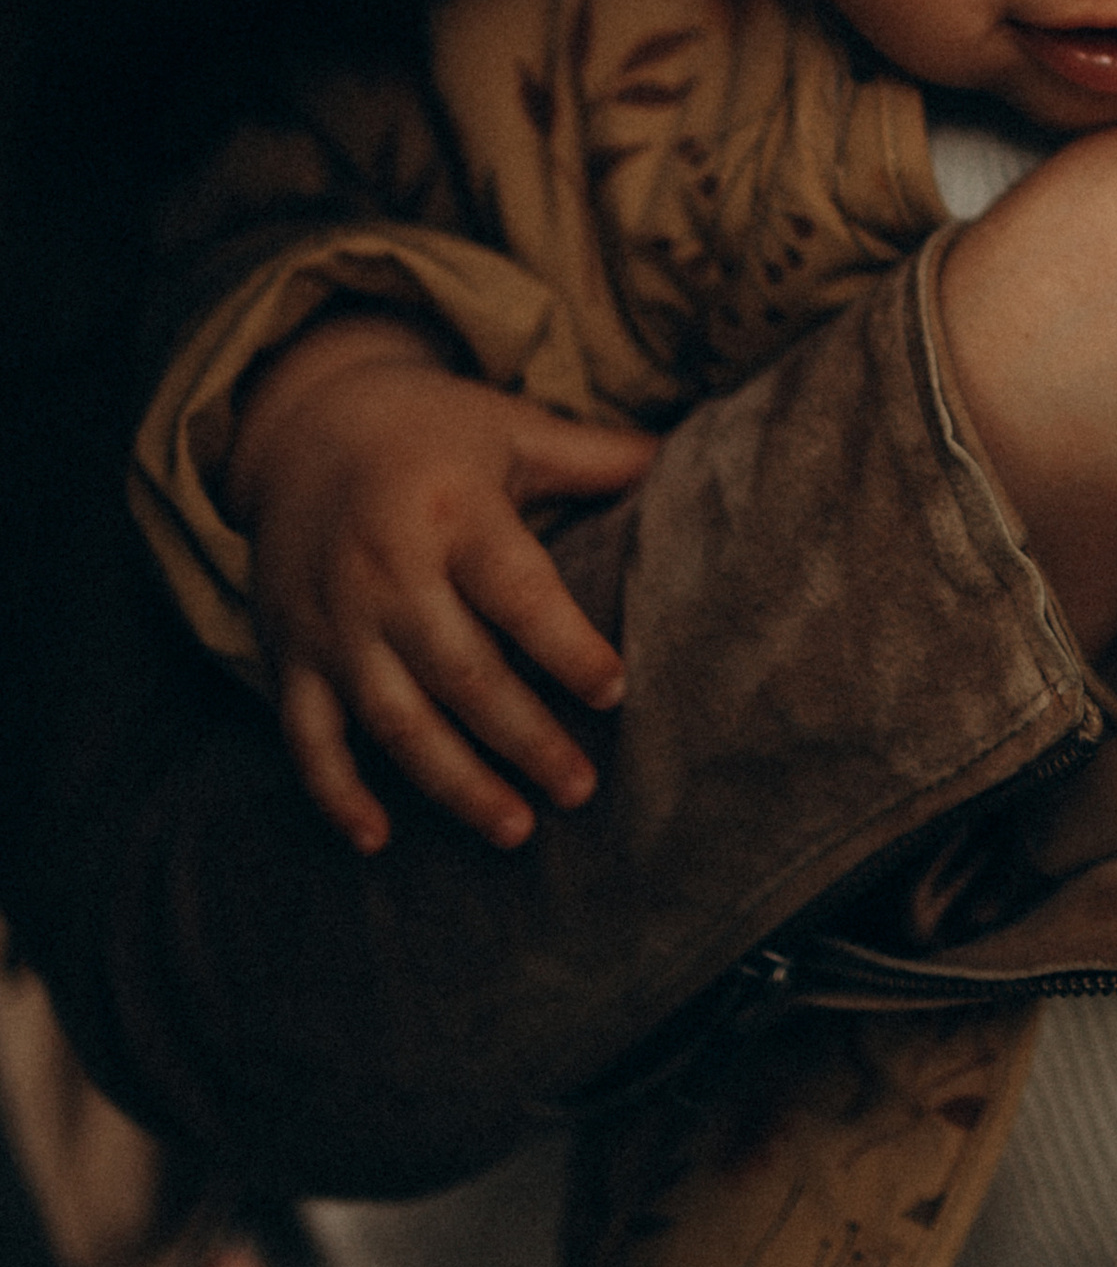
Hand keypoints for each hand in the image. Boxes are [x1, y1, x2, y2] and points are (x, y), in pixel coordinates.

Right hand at [222, 314, 655, 854]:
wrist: (298, 426)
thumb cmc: (429, 430)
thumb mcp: (507, 429)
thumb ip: (590, 456)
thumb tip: (676, 456)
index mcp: (451, 511)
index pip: (515, 590)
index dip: (565, 645)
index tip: (615, 690)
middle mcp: (387, 572)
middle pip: (462, 672)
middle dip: (525, 738)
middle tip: (581, 789)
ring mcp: (334, 621)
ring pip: (395, 720)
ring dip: (454, 782)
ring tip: (516, 829)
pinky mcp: (290, 655)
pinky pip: (307, 737)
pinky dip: (335, 793)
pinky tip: (377, 840)